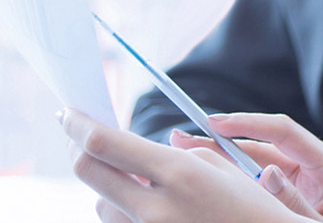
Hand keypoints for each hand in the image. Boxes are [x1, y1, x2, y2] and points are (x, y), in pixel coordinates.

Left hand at [59, 108, 319, 222]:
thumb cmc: (255, 209)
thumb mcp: (221, 169)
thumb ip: (174, 156)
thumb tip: (132, 151)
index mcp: (178, 175)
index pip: (104, 144)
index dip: (78, 124)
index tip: (66, 111)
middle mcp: (155, 210)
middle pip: (88, 172)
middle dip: (80, 149)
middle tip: (81, 137)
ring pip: (101, 205)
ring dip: (111, 189)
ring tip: (142, 183)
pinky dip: (127, 214)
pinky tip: (152, 207)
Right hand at [171, 112, 322, 222]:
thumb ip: (296, 203)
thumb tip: (267, 173)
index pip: (284, 132)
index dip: (248, 123)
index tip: (216, 123)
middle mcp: (314, 161)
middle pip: (263, 142)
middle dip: (223, 138)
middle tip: (184, 137)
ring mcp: (304, 172)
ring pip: (256, 157)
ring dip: (223, 153)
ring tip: (187, 149)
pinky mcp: (294, 183)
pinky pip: (260, 173)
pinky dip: (234, 170)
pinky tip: (208, 167)